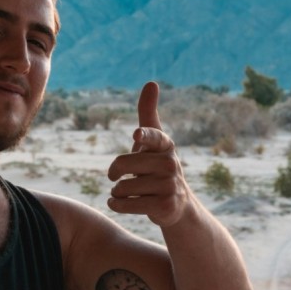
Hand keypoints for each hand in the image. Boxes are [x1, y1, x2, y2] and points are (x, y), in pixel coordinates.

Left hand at [107, 82, 190, 227]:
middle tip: (114, 175)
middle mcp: (171, 164)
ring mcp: (169, 186)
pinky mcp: (164, 207)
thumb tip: (151, 82)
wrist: (177, 205)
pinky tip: (117, 203)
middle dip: (114, 171)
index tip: (136, 135)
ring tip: (126, 191)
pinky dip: (116, 205)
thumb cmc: (157, 165)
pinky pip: (127, 204)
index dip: (144, 136)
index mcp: (166, 145)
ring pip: (123, 187)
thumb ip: (148, 113)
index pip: (154, 136)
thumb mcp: (154, 140)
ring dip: (117, 191)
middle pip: (124, 164)